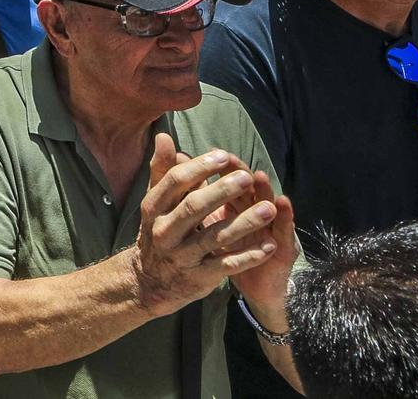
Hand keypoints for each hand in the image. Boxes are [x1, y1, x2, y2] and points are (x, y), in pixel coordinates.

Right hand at [132, 137, 281, 316]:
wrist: (148, 282)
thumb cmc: (160, 231)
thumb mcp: (156, 202)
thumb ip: (162, 170)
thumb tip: (163, 136)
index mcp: (154, 208)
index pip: (175, 182)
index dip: (199, 168)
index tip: (224, 155)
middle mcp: (164, 231)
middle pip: (194, 208)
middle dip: (222, 191)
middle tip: (247, 177)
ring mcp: (182, 256)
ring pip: (215, 237)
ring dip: (244, 223)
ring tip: (269, 210)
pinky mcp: (199, 277)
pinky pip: (226, 265)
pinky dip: (248, 256)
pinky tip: (269, 246)